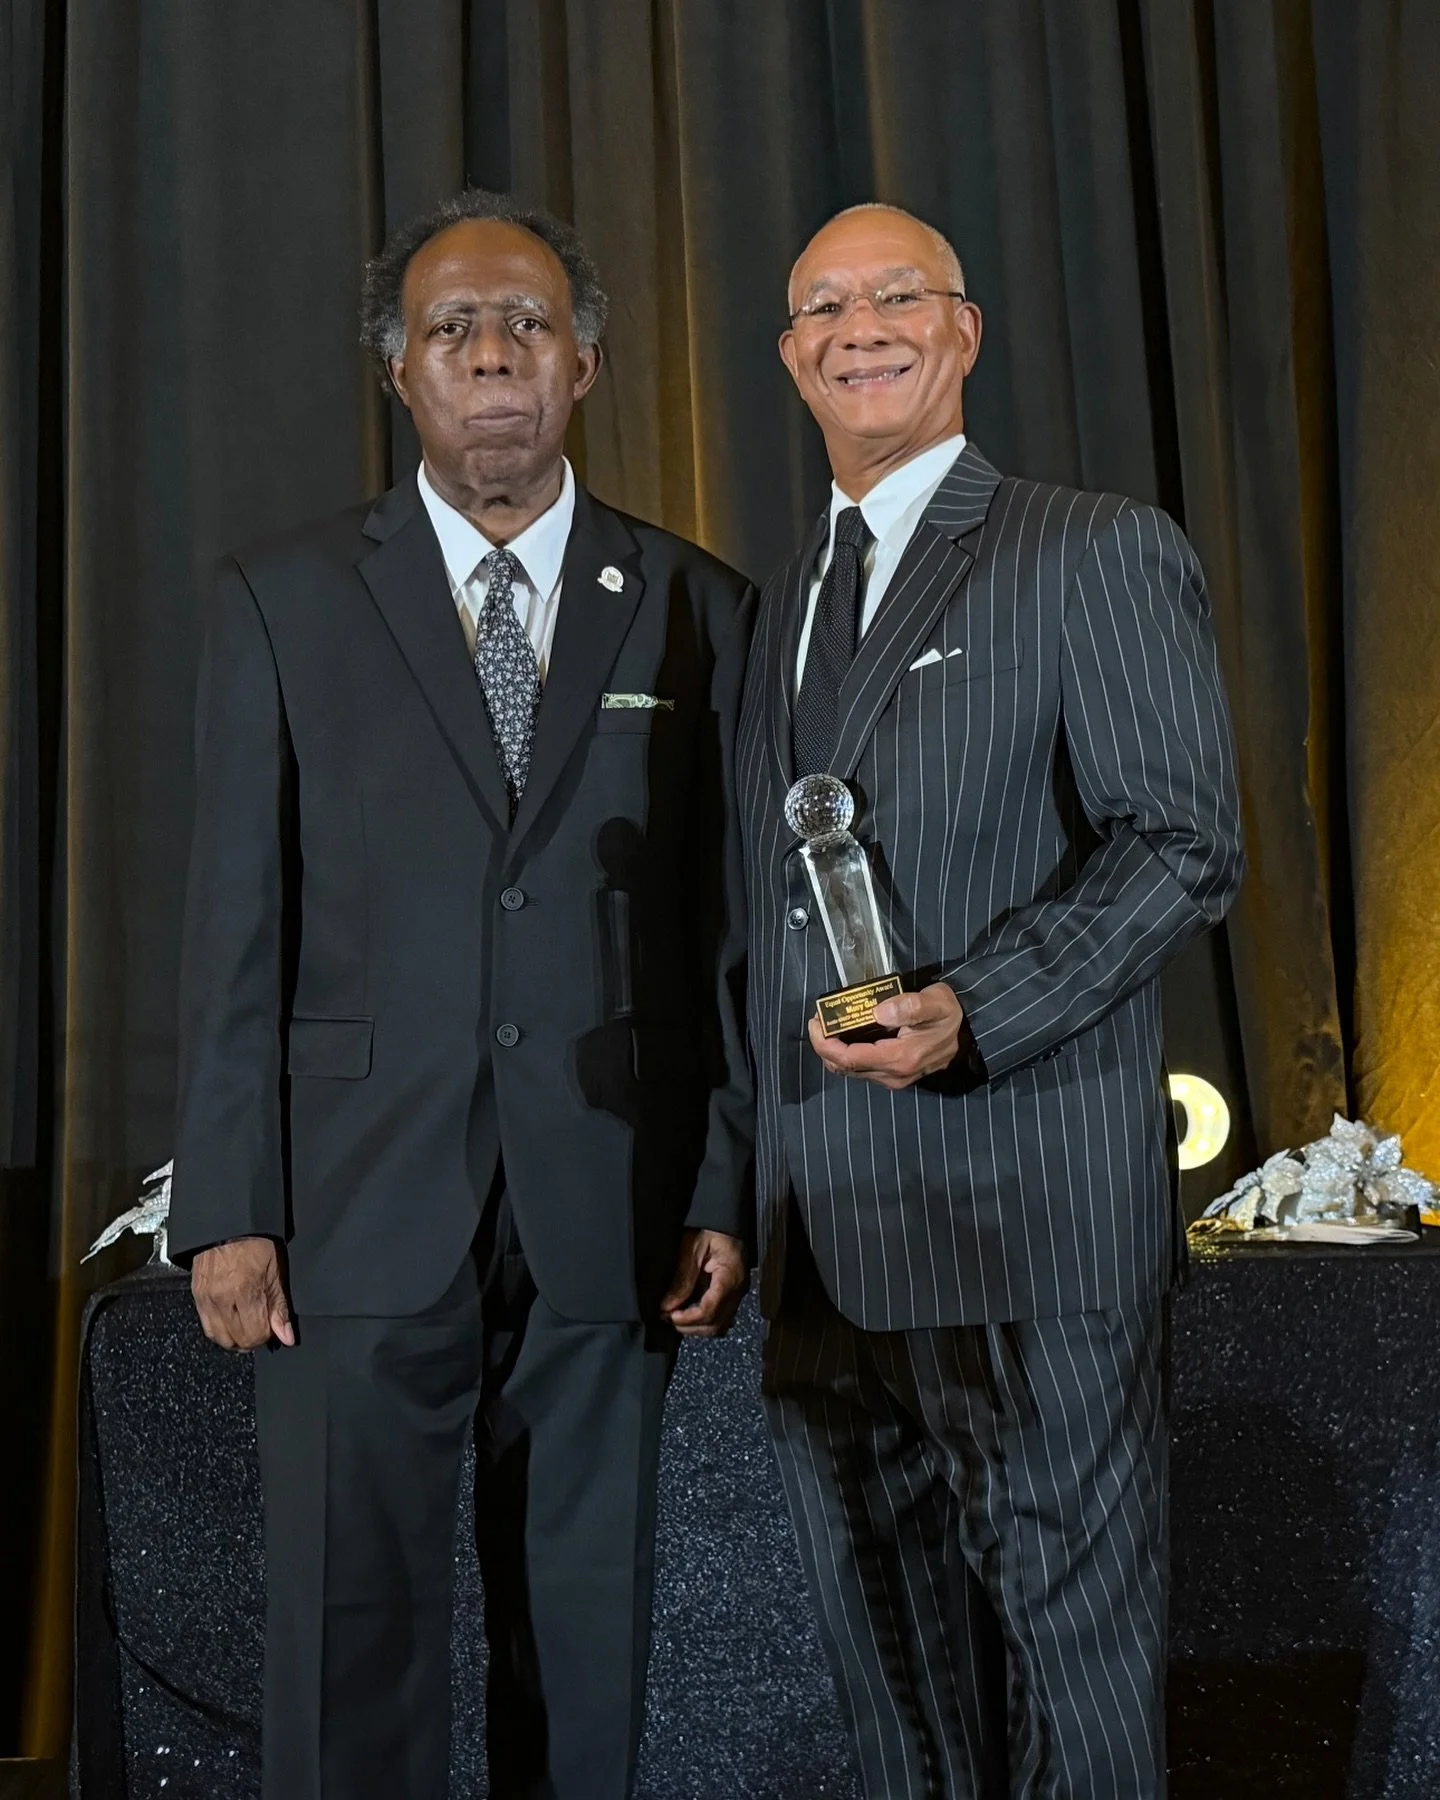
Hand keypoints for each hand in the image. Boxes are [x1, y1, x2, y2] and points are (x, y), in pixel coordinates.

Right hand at [191, 1237, 294, 1350]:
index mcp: (245, 1291)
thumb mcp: (276, 1271)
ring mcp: (206, 1299)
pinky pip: (207, 1327)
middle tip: (262, 1323)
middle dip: (253, 1338)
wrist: (226, 1225)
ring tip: (248, 1324)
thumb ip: (280, 1307)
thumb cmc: (255, 1242)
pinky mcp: (197, 1297)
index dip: (268, 1334)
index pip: (255, 1334)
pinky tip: (233, 1321)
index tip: (273, 1325)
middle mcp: (222, 1299)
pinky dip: (221, 1329)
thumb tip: (286, 1336)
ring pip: (220, 1338)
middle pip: (237, 1340)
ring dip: (236, 1337)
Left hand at [660, 1229, 747, 1338]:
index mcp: (730, 1277)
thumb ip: (682, 1279)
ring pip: (720, 1326)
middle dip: (691, 1327)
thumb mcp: (692, 1248)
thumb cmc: (712, 1227)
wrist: (727, 1218)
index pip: (710, 1311)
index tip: (669, 1316)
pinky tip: (688, 1312)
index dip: (688, 1318)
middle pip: (716, 1325)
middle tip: (668, 1319)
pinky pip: (721, 1317)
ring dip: (697, 1328)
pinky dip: (704, 1320)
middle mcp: (738, 1290)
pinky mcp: (733, 1293)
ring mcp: (738, 1293)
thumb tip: (667, 1306)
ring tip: (676, 1318)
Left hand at [808, 981, 964, 1090]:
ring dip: (834, 1052)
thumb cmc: (950, 1014)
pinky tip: (845, 1036)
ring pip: (851, 1072)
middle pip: (845, 1068)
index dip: (825, 1044)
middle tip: (819, 1022)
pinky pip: (861, 1070)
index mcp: (900, 1058)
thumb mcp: (935, 1002)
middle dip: (824, 1047)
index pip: (850, 1058)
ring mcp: (894, 1078)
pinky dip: (846, 1055)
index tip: (816, 1023)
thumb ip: (909, 1006)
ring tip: (828, 1027)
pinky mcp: (894, 1076)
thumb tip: (878, 1012)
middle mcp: (893, 1075)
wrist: (970, 1033)